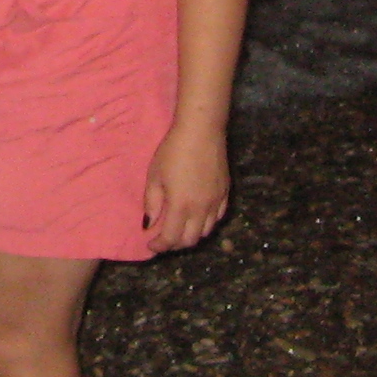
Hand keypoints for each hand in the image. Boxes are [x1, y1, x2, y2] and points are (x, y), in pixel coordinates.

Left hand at [141, 119, 231, 254]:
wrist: (201, 131)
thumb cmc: (173, 150)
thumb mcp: (155, 175)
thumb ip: (152, 203)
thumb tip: (150, 224)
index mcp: (181, 206)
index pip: (171, 238)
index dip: (159, 246)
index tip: (151, 245)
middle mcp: (201, 209)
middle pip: (190, 240)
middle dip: (175, 244)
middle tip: (164, 239)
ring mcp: (216, 202)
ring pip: (206, 231)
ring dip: (191, 235)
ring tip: (180, 229)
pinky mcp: (225, 192)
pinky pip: (218, 217)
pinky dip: (206, 223)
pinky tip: (198, 216)